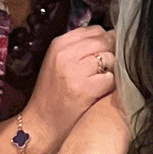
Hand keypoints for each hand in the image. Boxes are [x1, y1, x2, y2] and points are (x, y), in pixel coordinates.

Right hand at [23, 25, 116, 153]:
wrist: (42, 123)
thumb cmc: (53, 93)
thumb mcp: (58, 62)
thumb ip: (79, 47)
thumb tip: (111, 35)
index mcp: (58, 44)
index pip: (94, 30)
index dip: (104, 40)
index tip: (103, 53)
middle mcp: (66, 54)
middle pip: (104, 41)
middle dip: (111, 53)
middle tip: (104, 69)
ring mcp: (75, 71)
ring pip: (110, 58)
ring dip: (111, 70)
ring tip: (99, 82)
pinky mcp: (86, 89)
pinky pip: (111, 78)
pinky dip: (110, 86)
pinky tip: (100, 92)